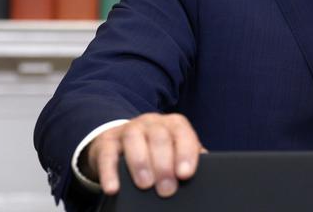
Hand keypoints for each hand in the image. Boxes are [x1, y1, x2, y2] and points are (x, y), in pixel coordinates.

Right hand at [86, 113, 205, 197]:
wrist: (120, 142)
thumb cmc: (155, 150)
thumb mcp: (174, 150)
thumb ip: (189, 157)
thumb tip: (206, 171)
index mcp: (172, 124)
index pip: (182, 133)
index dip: (185, 152)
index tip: (185, 174)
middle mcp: (151, 122)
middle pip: (159, 136)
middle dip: (164, 164)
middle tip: (167, 189)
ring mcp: (128, 129)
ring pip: (134, 139)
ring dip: (140, 163)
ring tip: (145, 185)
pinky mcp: (106, 142)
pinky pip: (107, 154)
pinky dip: (110, 172)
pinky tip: (114, 187)